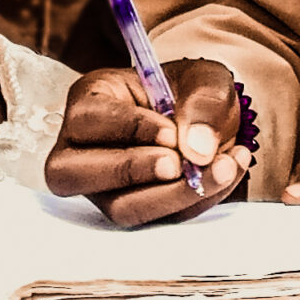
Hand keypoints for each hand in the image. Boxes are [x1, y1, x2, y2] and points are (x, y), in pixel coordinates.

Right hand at [42, 59, 250, 225]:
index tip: (172, 133)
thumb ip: (204, 103)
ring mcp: (102, 186)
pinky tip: (226, 174)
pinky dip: (196, 202)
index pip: (88, 120)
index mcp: (91, 102)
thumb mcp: (206, 79)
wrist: (212, 122)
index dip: (129, 129)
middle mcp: (83, 149)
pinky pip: (157, 220)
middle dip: (129, 170)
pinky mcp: (133, 209)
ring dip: (171, 195)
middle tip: (179, 163)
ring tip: (221, 169)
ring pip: (117, 207)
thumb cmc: (193, 92)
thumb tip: (196, 149)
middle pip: (73, 173)